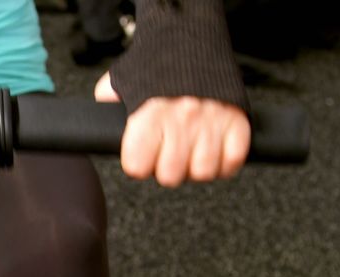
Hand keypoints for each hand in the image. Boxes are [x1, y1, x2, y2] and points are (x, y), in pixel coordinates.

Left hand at [94, 72, 249, 187]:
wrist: (192, 38)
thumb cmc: (155, 64)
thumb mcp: (122, 81)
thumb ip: (109, 106)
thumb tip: (101, 125)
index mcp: (149, 113)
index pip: (137, 166)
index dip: (137, 164)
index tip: (141, 157)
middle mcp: (181, 119)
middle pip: (170, 175)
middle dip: (166, 169)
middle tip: (168, 153)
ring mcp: (212, 121)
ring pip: (203, 172)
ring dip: (196, 167)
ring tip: (191, 151)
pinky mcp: (237, 121)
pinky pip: (233, 161)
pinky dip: (225, 162)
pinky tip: (213, 150)